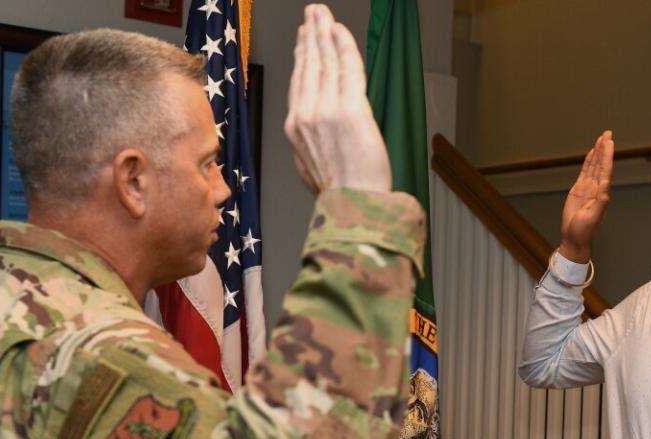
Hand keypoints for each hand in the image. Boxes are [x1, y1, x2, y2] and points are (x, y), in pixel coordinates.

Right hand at [284, 4, 390, 193]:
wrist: (354, 207)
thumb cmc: (342, 195)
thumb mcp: (312, 167)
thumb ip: (310, 143)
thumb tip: (316, 134)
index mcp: (295, 129)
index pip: (299, 83)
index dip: (302, 57)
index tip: (305, 39)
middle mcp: (305, 115)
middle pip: (308, 66)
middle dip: (310, 36)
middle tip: (313, 14)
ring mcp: (327, 110)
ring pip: (325, 62)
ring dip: (324, 33)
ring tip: (323, 15)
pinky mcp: (350, 109)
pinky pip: (347, 68)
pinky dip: (344, 46)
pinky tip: (341, 31)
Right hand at [559, 131, 613, 262]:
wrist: (574, 238)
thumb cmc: (584, 231)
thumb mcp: (593, 217)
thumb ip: (601, 202)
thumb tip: (606, 185)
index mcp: (602, 193)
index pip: (605, 170)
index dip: (607, 155)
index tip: (609, 143)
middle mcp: (596, 188)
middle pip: (601, 164)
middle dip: (604, 149)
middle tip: (607, 133)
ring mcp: (587, 188)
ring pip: (594, 166)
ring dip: (598, 152)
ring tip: (601, 138)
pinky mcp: (578, 190)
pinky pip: (585, 172)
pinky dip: (589, 162)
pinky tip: (592, 153)